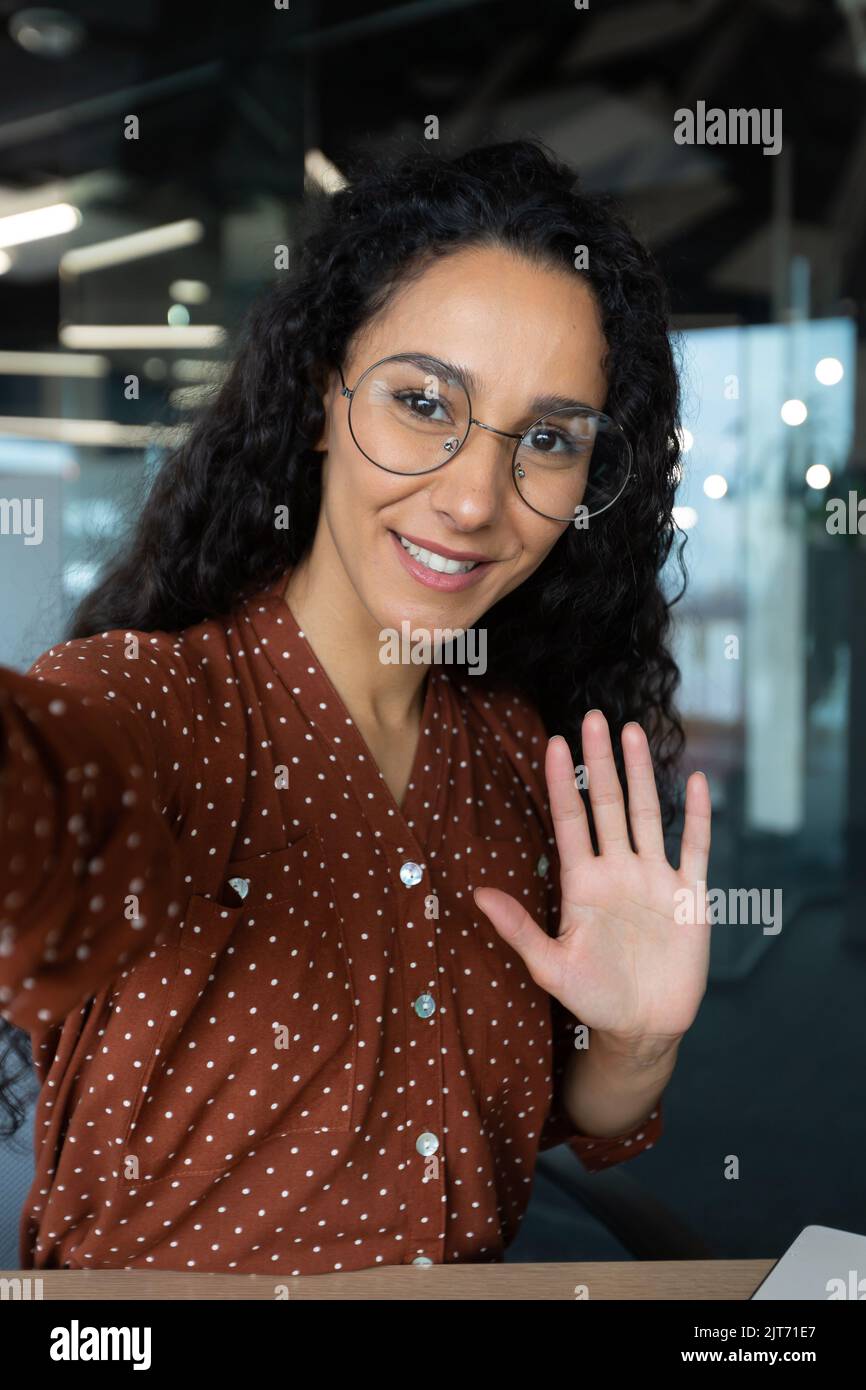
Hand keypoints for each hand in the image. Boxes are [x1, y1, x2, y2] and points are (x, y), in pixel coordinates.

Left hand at [473, 710, 711, 1053]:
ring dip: (643, 774)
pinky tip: (699, 782)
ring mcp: (654, 878)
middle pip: (608, 805)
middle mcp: (618, 870)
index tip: (552, 741)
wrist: (643, 1027)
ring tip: (635, 733)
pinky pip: (695, 848)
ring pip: (649, 814)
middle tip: (594, 716)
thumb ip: (518, 928)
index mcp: (582, 882)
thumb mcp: (549, 966)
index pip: (570, 821)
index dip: (562, 782)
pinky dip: (699, 816)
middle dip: (600, 761)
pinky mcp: (688, 895)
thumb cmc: (592, 998)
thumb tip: (476, 894)